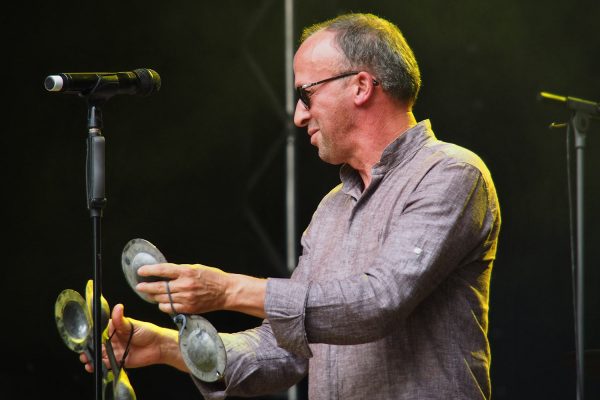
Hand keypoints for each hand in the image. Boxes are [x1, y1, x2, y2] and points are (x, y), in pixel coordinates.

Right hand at [79, 304, 186, 372]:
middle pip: (97, 345)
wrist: (158, 346)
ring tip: (86, 360)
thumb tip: (118, 307)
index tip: (83, 339)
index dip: (90, 336)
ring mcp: (115, 351)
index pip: (99, 331)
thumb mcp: (133, 324)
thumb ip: (122, 319)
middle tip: (83, 352)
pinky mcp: (118, 361)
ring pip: (99, 355)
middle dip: (89, 349)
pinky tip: (93, 366)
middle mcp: (113, 340)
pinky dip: (99, 366)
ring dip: (91, 358)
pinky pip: (106, 364)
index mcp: (114, 329)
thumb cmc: (147, 332)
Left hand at [136, 263, 267, 317]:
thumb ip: (180, 270)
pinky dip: (163, 305)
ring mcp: (186, 298)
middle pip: (159, 287)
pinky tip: (163, 302)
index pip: (163, 270)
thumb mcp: (196, 268)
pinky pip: (169, 308)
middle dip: (146, 287)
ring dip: (154, 296)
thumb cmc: (212, 277)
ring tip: (151, 294)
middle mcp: (185, 285)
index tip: (140, 271)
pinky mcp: (188, 308)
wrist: (226, 292)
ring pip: (162, 299)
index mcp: (187, 271)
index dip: (149, 271)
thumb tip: (163, 272)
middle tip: (139, 286)